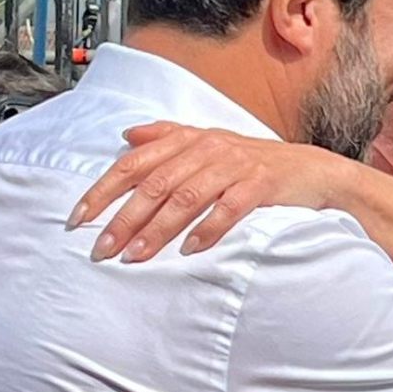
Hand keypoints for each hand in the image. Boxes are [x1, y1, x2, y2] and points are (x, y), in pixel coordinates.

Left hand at [67, 122, 346, 261]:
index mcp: (191, 139)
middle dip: (124, 219)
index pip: (135, 163)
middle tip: (102, 249)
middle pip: (155, 184)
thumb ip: (169, 136)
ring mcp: (236, 165)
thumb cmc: (257, 162)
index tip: (78, 218)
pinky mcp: (261, 184)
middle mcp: (209, 148)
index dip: (103, 190)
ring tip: (136, 256)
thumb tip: (126, 135)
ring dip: (158, 230)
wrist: (314, 171)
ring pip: (186, 198)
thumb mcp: (212, 142)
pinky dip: (207, 230)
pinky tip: (190, 250)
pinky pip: (228, 208)